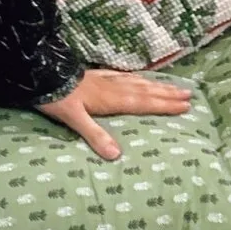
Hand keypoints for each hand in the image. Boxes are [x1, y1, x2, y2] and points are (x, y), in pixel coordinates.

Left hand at [36, 67, 191, 160]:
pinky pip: (123, 76)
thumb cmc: (56, 98)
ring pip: (137, 82)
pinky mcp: (96, 75)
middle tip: (190, 94)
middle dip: (167, 94)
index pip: (144, 103)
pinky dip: (136, 77)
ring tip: (174, 86)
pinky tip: (138, 77)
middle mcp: (113, 87)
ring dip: (156, 85)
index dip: (165, 105)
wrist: (40, 73)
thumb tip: (115, 155)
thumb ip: (95, 135)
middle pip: (146, 91)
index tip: (186, 106)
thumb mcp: (74, 119)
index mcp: (112, 99)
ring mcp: (105, 79)